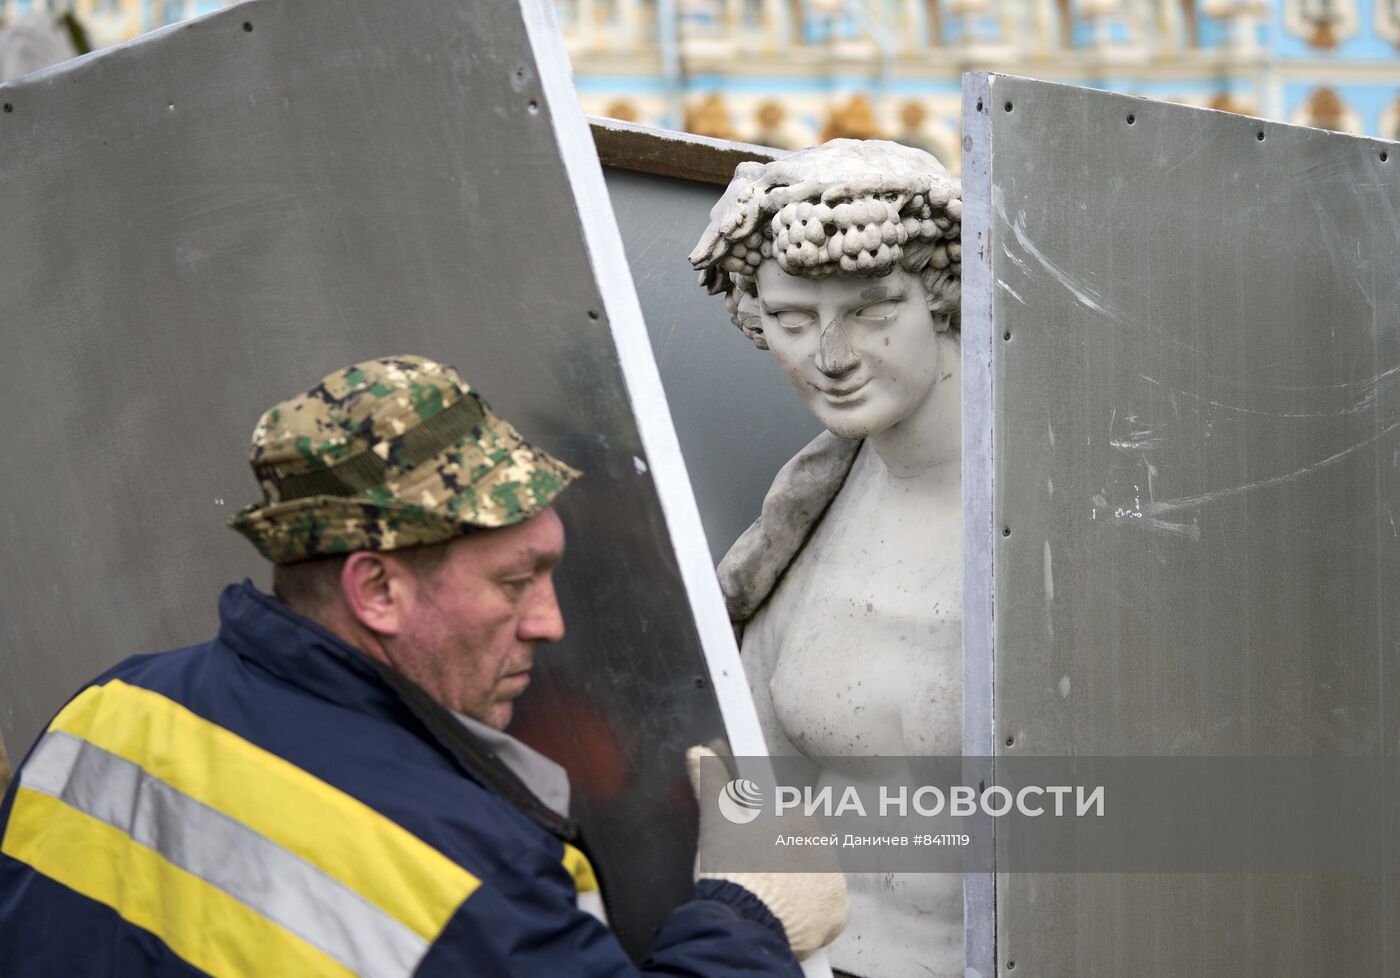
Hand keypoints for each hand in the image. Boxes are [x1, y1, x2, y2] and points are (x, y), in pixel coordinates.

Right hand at [686, 745, 847, 959]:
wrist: (743, 921)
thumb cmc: (732, 869)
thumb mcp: (715, 821)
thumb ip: (710, 783)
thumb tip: (699, 752)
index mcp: (800, 818)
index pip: (793, 817)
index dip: (772, 833)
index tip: (756, 848)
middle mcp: (824, 847)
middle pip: (804, 851)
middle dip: (785, 861)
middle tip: (757, 875)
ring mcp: (834, 882)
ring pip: (815, 881)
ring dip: (797, 888)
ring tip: (767, 901)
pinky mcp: (837, 914)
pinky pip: (825, 913)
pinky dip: (810, 918)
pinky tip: (785, 917)